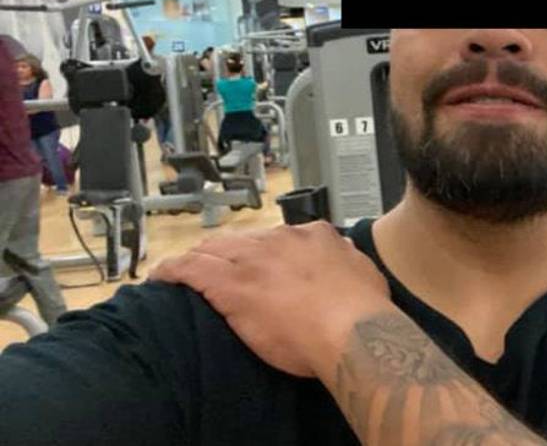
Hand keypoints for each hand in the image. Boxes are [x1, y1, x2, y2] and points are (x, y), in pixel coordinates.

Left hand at [150, 222, 393, 377]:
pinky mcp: (230, 285)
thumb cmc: (362, 312)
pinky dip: (172, 271)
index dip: (261, 251)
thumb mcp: (365, 272)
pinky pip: (189, 270)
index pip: (276, 236)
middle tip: (212, 267)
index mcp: (312, 236)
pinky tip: (160, 276)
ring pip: (210, 250)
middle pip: (239, 239)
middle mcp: (279, 240)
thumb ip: (347, 259)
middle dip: (223, 251)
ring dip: (195, 259)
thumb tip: (343, 253)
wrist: (351, 332)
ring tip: (183, 272)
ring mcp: (252, 260)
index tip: (256, 264)